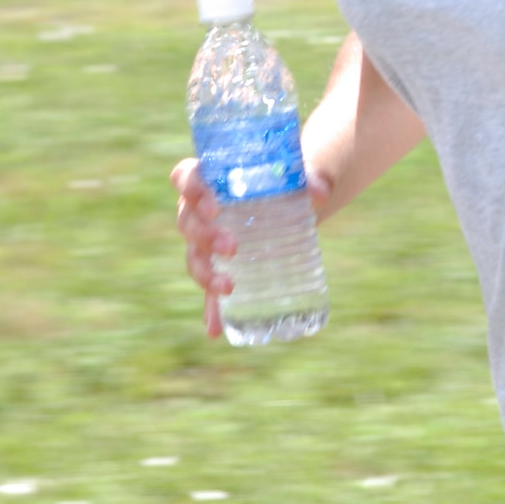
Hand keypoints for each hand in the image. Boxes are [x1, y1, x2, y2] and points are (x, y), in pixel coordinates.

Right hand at [171, 157, 334, 338]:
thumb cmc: (280, 179)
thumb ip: (310, 177)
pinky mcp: (219, 269)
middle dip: (206, 236)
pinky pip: (209, 291)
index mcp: (207, 179)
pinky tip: (216, 330)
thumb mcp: (295, 173)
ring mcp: (205, 243)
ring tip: (228, 286)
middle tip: (233, 246)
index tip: (213, 206)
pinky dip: (212, 311)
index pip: (184, 177)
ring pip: (194, 258)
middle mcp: (198, 211)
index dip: (191, 190)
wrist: (286, 197)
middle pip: (188, 223)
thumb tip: (320, 192)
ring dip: (206, 274)